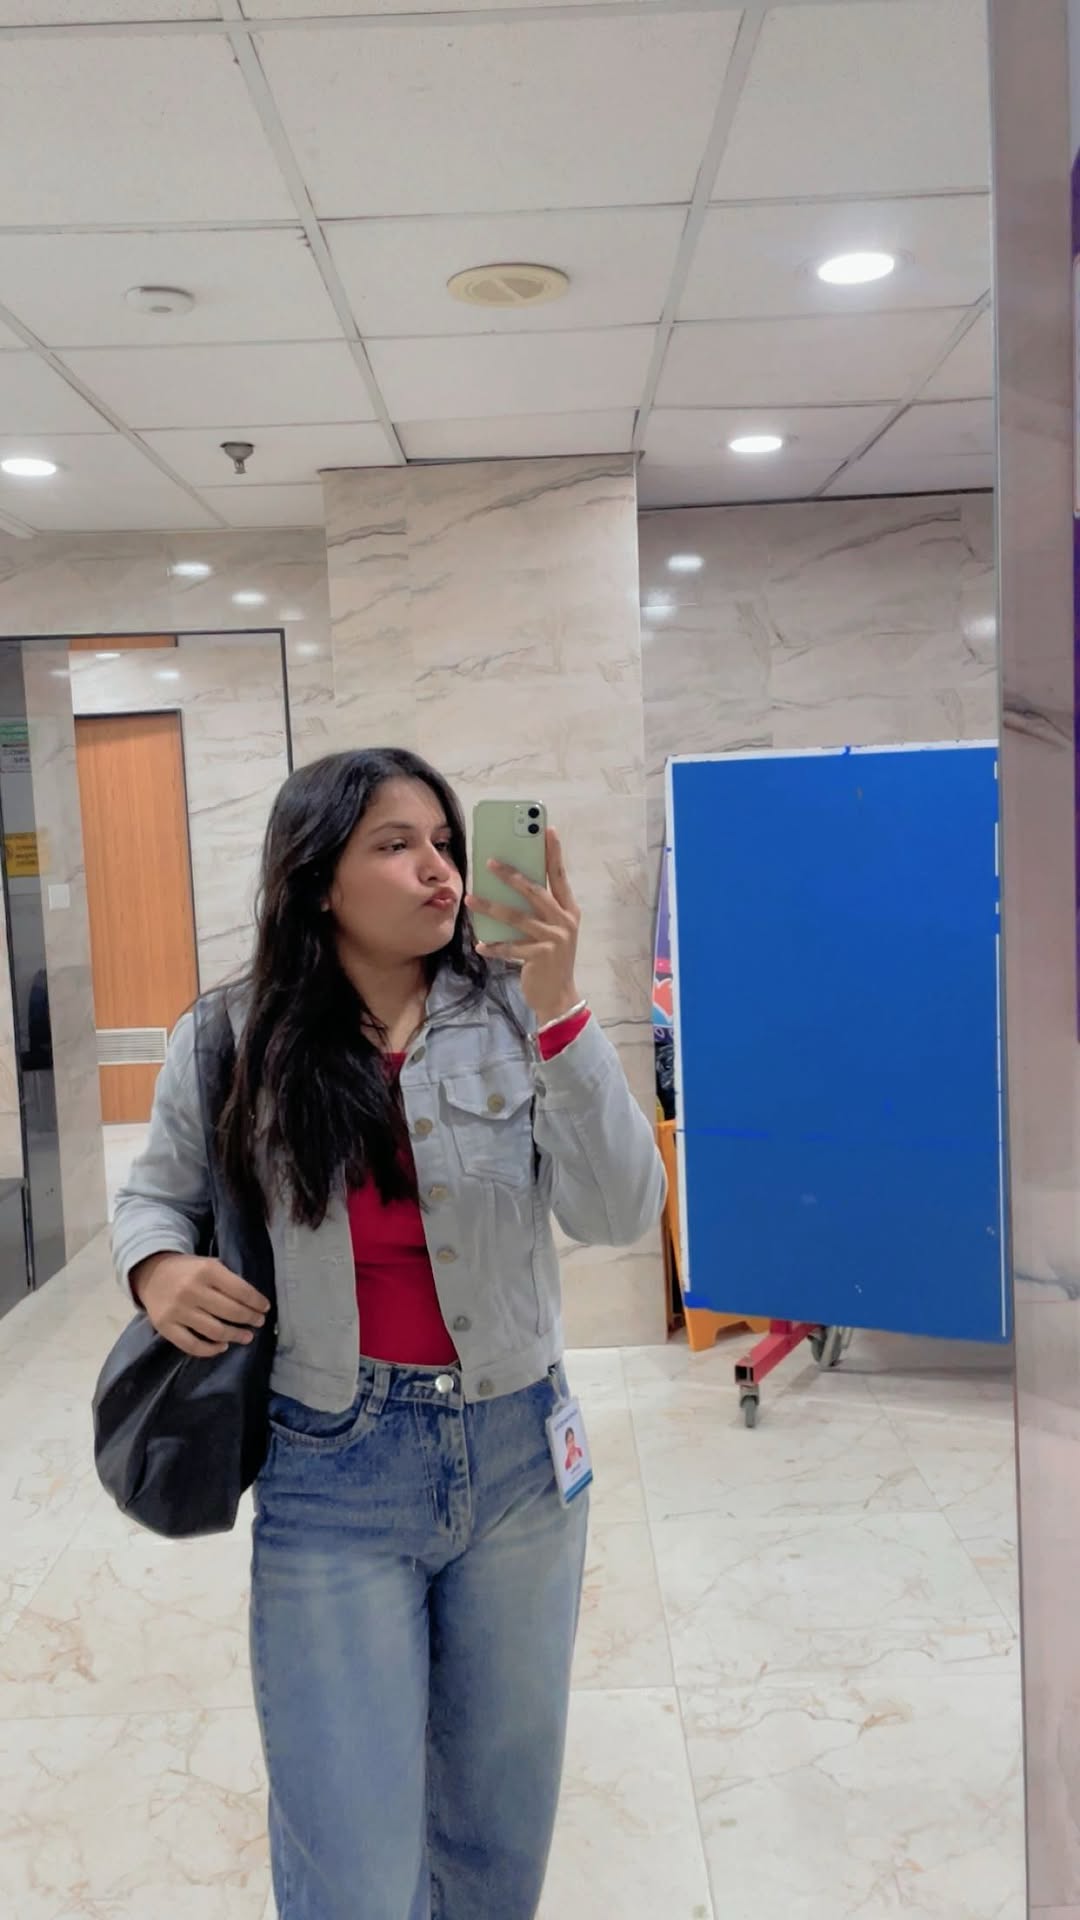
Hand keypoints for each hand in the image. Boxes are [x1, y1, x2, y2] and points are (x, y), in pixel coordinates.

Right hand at [131, 1252, 269, 1359]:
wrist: (150, 1273)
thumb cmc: (187, 1270)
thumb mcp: (209, 1264)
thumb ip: (228, 1280)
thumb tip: (254, 1302)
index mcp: (206, 1270)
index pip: (241, 1291)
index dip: (257, 1302)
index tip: (265, 1308)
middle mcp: (192, 1291)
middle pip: (231, 1312)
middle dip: (250, 1319)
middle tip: (258, 1322)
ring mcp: (177, 1311)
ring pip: (215, 1331)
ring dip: (235, 1336)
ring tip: (246, 1337)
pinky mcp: (165, 1327)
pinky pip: (192, 1345)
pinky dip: (211, 1350)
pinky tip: (223, 1346)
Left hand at [467, 828, 581, 1026]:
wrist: (559, 995)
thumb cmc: (550, 958)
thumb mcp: (551, 930)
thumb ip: (539, 908)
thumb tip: (510, 883)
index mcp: (569, 909)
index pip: (559, 875)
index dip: (554, 852)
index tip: (546, 829)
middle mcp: (564, 921)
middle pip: (535, 891)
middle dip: (511, 875)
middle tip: (489, 861)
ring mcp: (554, 939)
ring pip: (517, 917)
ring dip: (491, 907)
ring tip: (470, 900)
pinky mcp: (540, 957)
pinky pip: (511, 947)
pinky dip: (493, 946)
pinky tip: (480, 944)